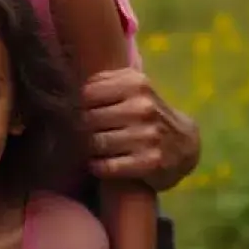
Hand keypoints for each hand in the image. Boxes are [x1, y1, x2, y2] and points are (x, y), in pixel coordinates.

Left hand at [82, 68, 201, 191]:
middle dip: (79, 129)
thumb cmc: (144, 112)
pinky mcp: (150, 163)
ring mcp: (148, 136)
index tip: (75, 113)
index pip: (85, 93)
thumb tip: (63, 87)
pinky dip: (97, 166)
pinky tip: (99, 163)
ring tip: (89, 148)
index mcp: (135, 83)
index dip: (75, 105)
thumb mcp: (130, 87)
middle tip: (77, 134)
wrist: (184, 144)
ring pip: (95, 143)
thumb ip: (100, 82)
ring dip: (87, 149)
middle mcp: (143, 107)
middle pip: (87, 119)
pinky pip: (106, 166)